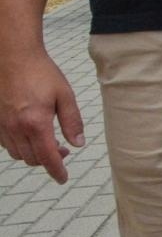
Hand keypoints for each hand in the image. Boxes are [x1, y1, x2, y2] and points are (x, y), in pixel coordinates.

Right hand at [0, 53, 84, 183]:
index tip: (63, 178)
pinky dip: (20, 147)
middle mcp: (16, 128)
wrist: (13, 58)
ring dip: (34, 154)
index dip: (56, 171)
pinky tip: (31, 136)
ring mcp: (2, 126)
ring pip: (18, 154)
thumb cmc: (41, 73)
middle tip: (63, 152)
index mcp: (36, 123)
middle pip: (32, 159)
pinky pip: (6, 144)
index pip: (47, 157)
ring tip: (49, 143)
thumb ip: (72, 122)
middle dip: (48, 161)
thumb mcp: (65, 95)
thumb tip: (78, 143)